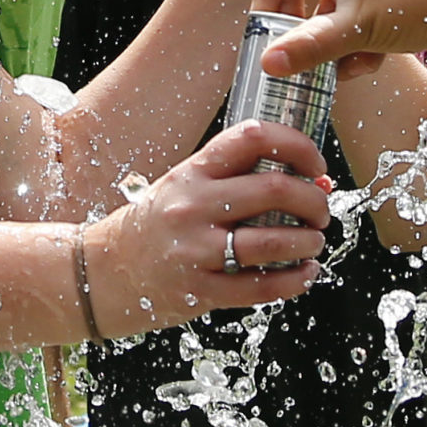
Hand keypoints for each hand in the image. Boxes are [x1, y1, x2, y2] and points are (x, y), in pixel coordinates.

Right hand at [81, 122, 327, 337]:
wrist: (104, 271)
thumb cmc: (159, 224)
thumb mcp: (188, 186)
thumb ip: (239, 180)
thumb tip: (312, 182)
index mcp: (194, 171)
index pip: (254, 137)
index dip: (298, 146)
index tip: (316, 166)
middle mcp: (193, 205)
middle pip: (275, 189)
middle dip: (313, 200)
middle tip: (321, 210)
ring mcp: (194, 249)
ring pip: (272, 241)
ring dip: (309, 241)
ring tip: (314, 242)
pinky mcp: (198, 290)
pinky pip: (259, 287)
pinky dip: (294, 280)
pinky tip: (305, 274)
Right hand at [253, 0, 426, 77]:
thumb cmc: (420, 4)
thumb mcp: (357, 31)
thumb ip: (308, 46)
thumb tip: (267, 63)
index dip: (266, 0)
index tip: (270, 36)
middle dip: (302, 28)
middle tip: (301, 56)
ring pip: (329, 7)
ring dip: (332, 41)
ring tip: (345, 67)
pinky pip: (353, 12)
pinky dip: (356, 39)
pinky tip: (370, 62)